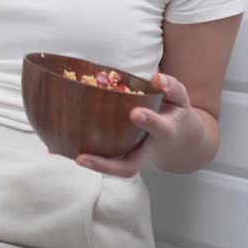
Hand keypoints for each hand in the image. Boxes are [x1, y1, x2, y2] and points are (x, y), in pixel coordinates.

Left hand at [73, 72, 202, 177]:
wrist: (183, 141)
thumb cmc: (176, 114)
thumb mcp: (180, 99)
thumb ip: (171, 87)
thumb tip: (156, 78)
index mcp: (166, 131)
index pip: (160, 128)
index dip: (149, 121)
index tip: (135, 113)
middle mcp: (149, 150)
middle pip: (131, 164)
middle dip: (108, 164)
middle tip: (83, 158)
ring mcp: (136, 157)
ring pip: (118, 169)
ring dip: (96, 166)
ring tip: (75, 157)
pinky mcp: (126, 159)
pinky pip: (110, 163)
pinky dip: (89, 159)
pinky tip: (64, 150)